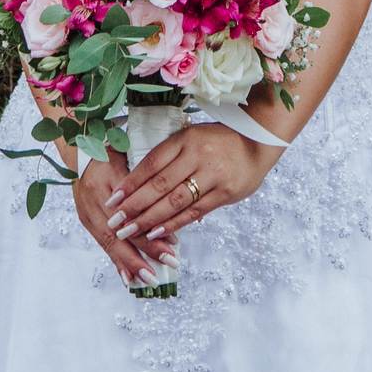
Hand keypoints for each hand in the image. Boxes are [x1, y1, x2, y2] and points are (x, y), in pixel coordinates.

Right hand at [70, 151, 178, 288]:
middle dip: (145, 252)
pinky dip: (116, 261)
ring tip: (149, 279)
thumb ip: (149, 181)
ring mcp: (87, 210)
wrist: (80, 148)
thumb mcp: (131, 156)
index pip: (133, 210)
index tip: (173, 243)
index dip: (152, 228)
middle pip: (121, 231)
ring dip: (131, 263)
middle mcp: (95, 197)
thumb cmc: (114, 150)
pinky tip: (127, 277)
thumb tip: (176, 208)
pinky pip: (101, 244)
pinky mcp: (85, 218)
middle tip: (169, 264)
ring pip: (110, 242)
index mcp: (109, 177)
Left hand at [99, 124, 276, 250]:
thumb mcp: (191, 139)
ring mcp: (214, 174)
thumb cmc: (218, 141)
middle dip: (134, 206)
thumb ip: (168, 157)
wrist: (258, 142)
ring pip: (175, 201)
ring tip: (130, 231)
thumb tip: (135, 184)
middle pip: (159, 185)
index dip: (130, 183)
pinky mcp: (226, 192)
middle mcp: (198, 155)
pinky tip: (157, 232)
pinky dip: (174, 223)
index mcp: (185, 139)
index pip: (151, 163)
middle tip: (115, 222)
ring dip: (150, 219)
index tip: (113, 199)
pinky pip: (195, 211)